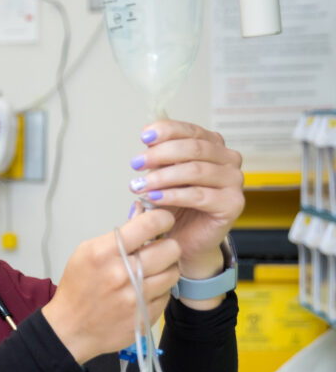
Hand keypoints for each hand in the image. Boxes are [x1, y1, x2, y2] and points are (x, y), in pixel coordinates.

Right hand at [43, 207, 179, 364]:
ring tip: (151, 272)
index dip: (162, 218)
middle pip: (171, 249)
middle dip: (167, 246)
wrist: (70, 330)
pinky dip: (159, 291)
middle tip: (158, 251)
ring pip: (173, 272)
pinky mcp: (145, 316)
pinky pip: (167, 295)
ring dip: (166, 269)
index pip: (150, 224)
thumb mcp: (86, 253)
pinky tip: (143, 292)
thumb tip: (143, 214)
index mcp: (105, 253)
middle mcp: (123, 274)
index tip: (163, 221)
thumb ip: (117, 235)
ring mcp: (136, 298)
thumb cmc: (78, 289)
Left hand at [128, 119, 244, 278]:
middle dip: (161, 154)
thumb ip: (160, 159)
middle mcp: (229, 160)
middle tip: (136, 164)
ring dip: (163, 176)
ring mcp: (234, 181)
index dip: (167, 130)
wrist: (187, 241)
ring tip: (140, 185)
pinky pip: (199, 195)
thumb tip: (148, 141)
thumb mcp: (164, 177)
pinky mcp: (232, 204)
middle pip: (194, 148)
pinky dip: (173, 196)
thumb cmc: (177, 208)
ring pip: (196, 171)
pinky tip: (154, 198)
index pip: (191, 131)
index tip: (144, 136)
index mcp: (214, 146)